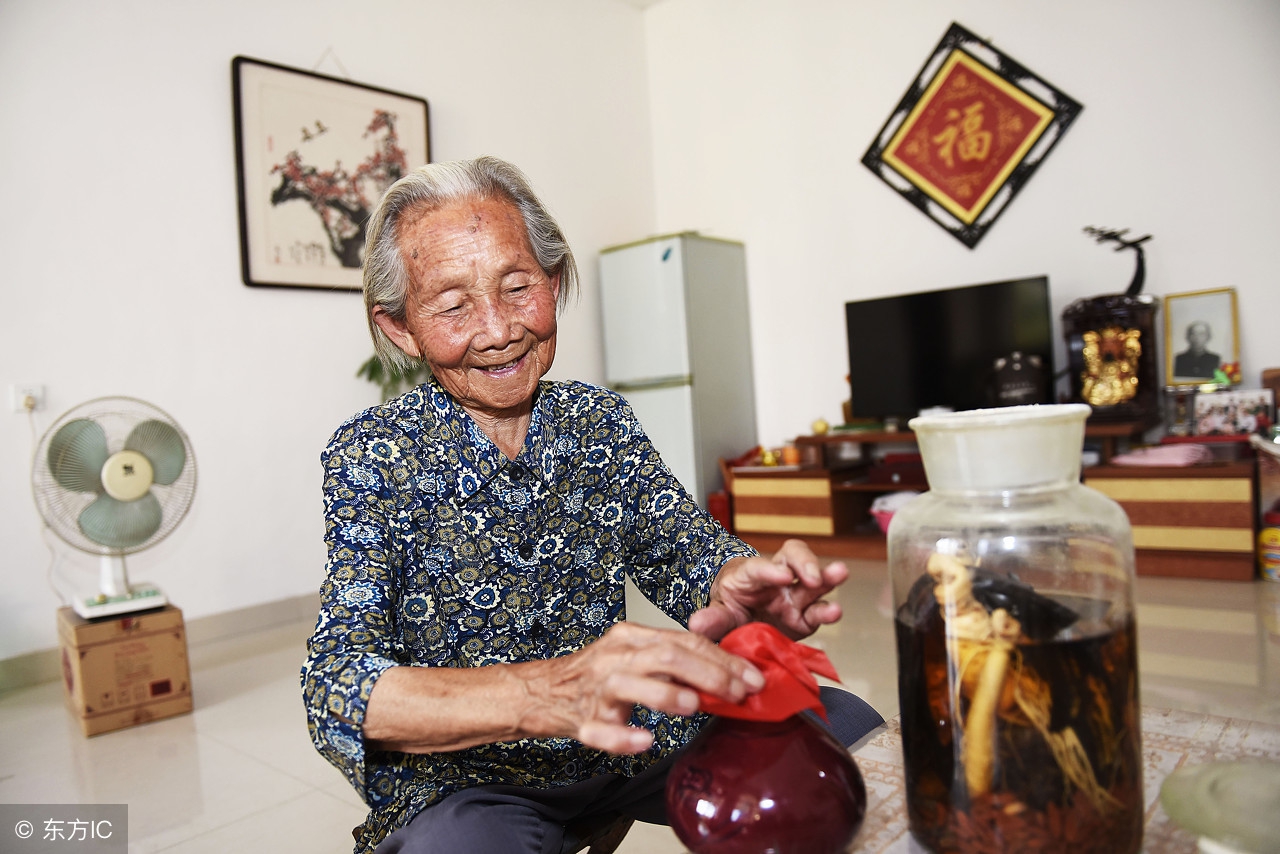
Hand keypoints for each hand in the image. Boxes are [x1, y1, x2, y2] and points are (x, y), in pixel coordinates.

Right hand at [522, 622, 764, 753]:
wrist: (543, 691)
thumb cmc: (598, 675)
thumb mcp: (635, 656)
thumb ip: (674, 661)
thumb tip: (728, 675)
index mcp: (631, 638)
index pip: (684, 641)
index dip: (723, 659)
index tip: (753, 677)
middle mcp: (614, 657)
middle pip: (665, 656)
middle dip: (708, 674)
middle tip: (739, 693)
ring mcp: (596, 689)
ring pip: (629, 685)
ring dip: (664, 694)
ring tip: (694, 706)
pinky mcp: (581, 721)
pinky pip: (600, 730)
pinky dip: (622, 737)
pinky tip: (645, 741)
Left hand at [688, 539, 846, 641]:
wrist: (740, 621)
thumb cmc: (730, 607)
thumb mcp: (719, 612)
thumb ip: (712, 618)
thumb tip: (696, 624)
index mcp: (750, 575)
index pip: (759, 568)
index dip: (770, 570)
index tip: (782, 576)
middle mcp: (777, 581)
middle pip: (794, 558)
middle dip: (806, 563)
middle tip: (813, 576)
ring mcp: (793, 597)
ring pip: (814, 581)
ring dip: (828, 577)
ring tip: (840, 574)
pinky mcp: (805, 617)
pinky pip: (818, 612)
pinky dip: (827, 612)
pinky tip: (834, 611)